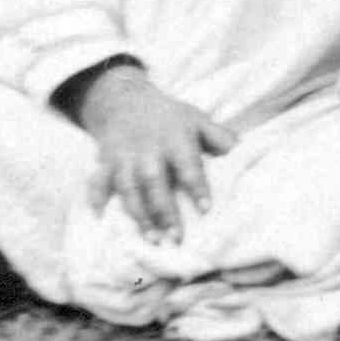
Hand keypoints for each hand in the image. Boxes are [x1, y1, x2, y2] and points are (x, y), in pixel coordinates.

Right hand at [69, 64, 233, 239]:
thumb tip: (243, 150)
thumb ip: (219, 137)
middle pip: (155, 183)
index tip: (206, 210)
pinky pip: (97, 183)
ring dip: (138, 215)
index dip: (197, 188)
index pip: (189, 166)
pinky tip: (102, 219)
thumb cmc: (170, 117)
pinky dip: (97, 200)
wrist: (127, 101)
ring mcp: (123, 157)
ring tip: (151, 239)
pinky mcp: (104, 163)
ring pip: (129, 189)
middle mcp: (148, 150)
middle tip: (176, 238)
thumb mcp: (198, 120)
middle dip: (165, 211)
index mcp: (176, 139)